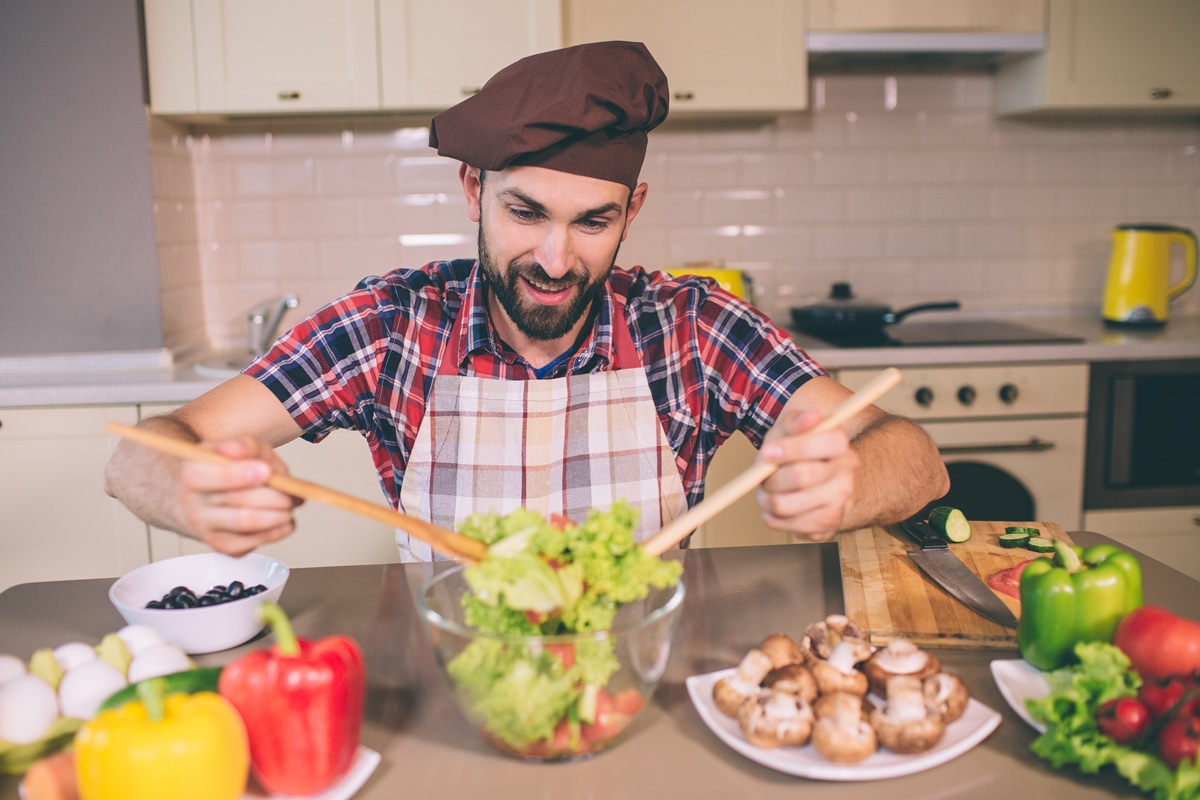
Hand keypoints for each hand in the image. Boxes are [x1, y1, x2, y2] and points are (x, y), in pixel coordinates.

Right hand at [177, 436, 300, 555]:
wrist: (207, 496)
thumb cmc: (227, 469)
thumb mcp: (238, 449)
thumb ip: (245, 446)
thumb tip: (240, 449)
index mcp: (192, 474)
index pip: (209, 477)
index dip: (239, 474)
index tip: (266, 471)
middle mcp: (193, 504)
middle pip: (237, 502)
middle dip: (273, 497)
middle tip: (291, 492)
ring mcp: (206, 529)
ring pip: (247, 524)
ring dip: (278, 515)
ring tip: (290, 504)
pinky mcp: (221, 546)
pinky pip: (253, 542)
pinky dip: (277, 531)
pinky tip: (283, 520)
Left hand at [757, 408, 859, 542]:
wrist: (809, 485)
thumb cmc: (793, 453)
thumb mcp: (789, 431)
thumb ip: (796, 421)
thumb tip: (812, 415)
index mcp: (840, 446)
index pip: (828, 444)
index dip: (794, 448)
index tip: (768, 451)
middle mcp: (846, 477)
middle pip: (802, 476)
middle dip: (773, 477)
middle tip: (764, 476)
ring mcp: (839, 504)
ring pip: (786, 505)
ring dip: (766, 498)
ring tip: (768, 490)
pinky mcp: (826, 528)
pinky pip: (785, 525)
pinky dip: (772, 515)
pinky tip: (778, 504)